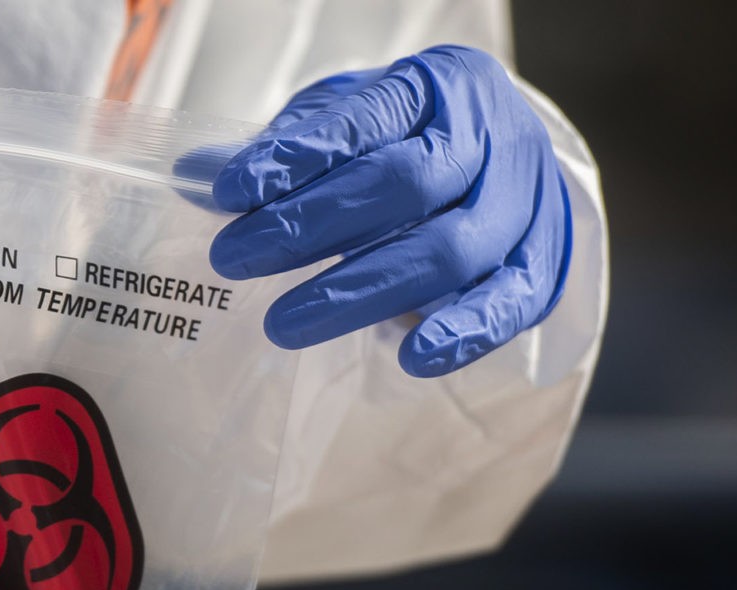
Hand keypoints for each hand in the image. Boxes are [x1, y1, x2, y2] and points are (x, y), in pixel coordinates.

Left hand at [208, 46, 570, 376]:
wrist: (508, 157)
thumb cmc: (409, 139)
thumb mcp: (349, 123)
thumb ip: (283, 151)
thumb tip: (193, 176)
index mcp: (439, 85)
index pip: (363, 121)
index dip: (293, 160)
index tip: (226, 195)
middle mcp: (493, 134)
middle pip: (403, 183)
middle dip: (310, 226)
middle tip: (233, 259)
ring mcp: (525, 201)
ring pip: (451, 249)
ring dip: (360, 292)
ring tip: (282, 324)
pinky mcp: (543, 264)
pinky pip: (511, 302)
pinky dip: (462, 333)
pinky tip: (410, 358)